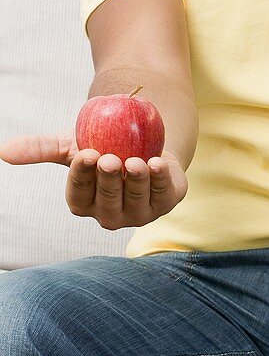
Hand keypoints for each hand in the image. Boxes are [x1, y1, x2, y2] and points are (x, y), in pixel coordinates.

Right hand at [0, 129, 187, 229]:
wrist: (141, 141)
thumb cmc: (100, 146)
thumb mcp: (70, 145)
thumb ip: (40, 149)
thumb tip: (3, 151)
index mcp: (84, 204)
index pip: (80, 196)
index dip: (82, 177)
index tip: (86, 154)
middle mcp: (110, 214)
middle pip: (107, 200)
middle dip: (108, 181)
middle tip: (108, 157)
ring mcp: (139, 213)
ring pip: (136, 199)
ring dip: (136, 181)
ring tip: (136, 160)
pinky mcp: (165, 203)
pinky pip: (163, 193)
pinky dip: (160, 179)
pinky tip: (158, 163)